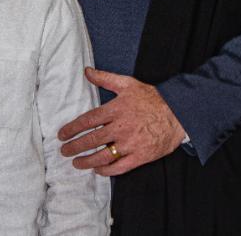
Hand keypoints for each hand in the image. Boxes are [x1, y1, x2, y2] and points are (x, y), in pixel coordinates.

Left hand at [58, 67, 185, 176]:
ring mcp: (131, 143)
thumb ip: (105, 78)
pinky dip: (106, 170)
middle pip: (92, 140)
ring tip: (76, 163)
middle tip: (64, 151)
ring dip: (86, 161)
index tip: (62, 135)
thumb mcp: (128, 83)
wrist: (178, 113)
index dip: (72, 129)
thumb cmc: (152, 98)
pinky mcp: (140, 156)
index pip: (88, 121)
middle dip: (75, 147)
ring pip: (103, 156)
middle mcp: (121, 127)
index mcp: (116, 110)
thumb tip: (87, 71)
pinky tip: (97, 169)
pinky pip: (119, 167)